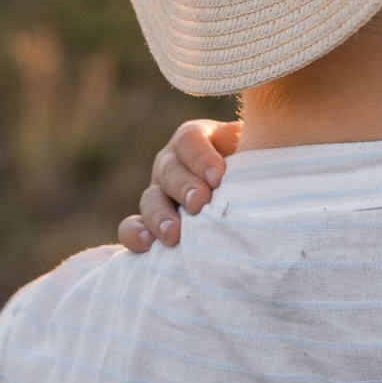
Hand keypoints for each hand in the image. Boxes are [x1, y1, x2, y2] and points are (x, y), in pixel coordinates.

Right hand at [116, 119, 240, 252]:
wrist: (245, 194)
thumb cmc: (249, 166)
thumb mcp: (247, 148)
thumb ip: (241, 141)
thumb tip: (231, 137)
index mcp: (194, 140)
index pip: (189, 140)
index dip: (200, 157)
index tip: (218, 177)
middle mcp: (171, 164)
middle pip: (169, 170)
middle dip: (184, 188)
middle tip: (199, 204)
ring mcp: (158, 193)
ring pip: (150, 199)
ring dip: (160, 216)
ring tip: (174, 234)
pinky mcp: (149, 222)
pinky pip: (132, 227)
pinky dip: (136, 235)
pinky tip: (149, 245)